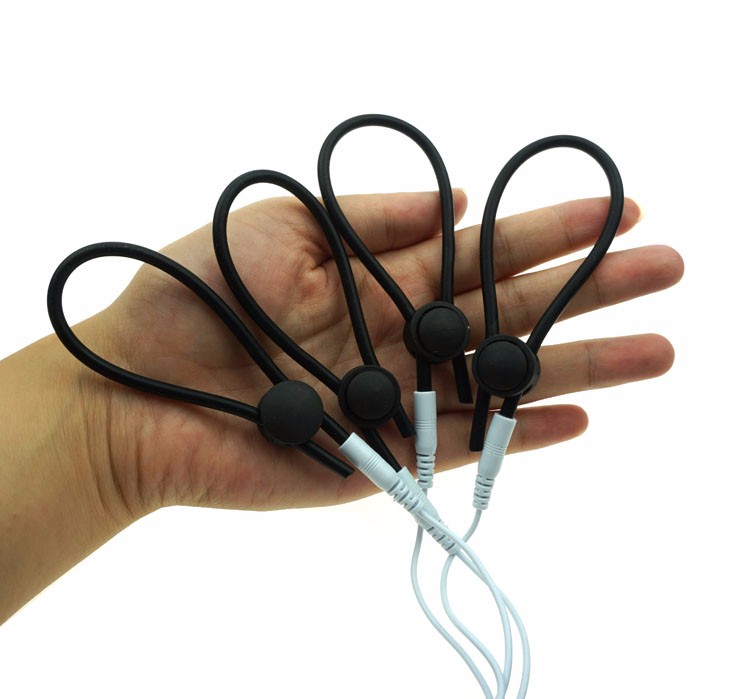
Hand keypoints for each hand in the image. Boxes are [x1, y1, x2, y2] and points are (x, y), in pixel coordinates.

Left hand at [85, 190, 681, 515]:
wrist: (142, 394)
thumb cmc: (195, 296)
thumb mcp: (284, 222)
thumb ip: (373, 215)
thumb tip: (458, 196)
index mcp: (383, 272)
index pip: (486, 247)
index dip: (552, 227)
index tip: (619, 211)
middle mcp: (404, 332)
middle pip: (514, 310)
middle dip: (592, 288)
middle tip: (666, 272)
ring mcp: (402, 395)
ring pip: (506, 378)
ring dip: (582, 365)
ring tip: (658, 351)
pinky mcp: (387, 452)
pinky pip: (465, 444)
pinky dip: (521, 436)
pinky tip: (576, 420)